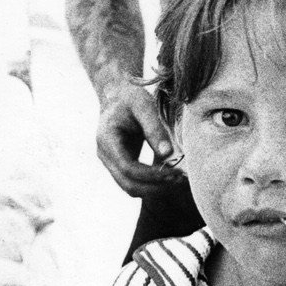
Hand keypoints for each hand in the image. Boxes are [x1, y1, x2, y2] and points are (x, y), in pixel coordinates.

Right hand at [97, 78, 184, 197]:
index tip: (175, 172)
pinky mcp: (119, 165)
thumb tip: (168, 154)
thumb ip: (154, 128)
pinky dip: (152, 184)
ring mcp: (110, 162)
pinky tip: (170, 176)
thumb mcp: (143, 105)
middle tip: (181, 179)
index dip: (152, 175)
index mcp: (107, 139)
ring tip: (179, 179)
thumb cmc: (131, 97)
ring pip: (131, 188)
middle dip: (156, 186)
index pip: (128, 168)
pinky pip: (134, 182)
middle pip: (128, 184)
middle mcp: (104, 155)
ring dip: (155, 189)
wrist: (116, 96)